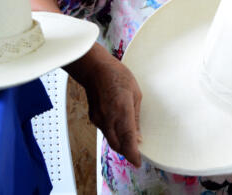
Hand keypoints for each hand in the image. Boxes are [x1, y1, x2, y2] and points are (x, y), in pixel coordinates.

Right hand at [65, 44, 142, 166]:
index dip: (133, 155)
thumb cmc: (118, 76)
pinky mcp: (93, 117)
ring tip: (130, 140)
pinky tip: (119, 127)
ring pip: (110, 139)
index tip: (138, 162)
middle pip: (117, 145)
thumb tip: (138, 136)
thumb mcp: (136, 94)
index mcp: (122, 111)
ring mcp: (98, 119)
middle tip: (137, 152)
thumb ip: (136, 117)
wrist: (95, 69)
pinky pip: (105, 131)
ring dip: (120, 143)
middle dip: (127, 151)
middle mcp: (108, 118)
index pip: (128, 140)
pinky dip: (113, 134)